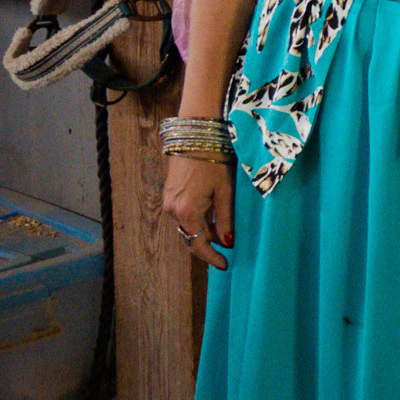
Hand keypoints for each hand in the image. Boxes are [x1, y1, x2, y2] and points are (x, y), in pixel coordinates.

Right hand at [161, 155, 234, 270]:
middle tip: (230, 246)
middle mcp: (172, 210)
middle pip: (192, 235)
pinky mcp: (170, 193)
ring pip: (188, 224)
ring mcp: (169, 201)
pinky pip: (184, 214)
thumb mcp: (224, 191)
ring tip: (225, 230)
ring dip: (205, 229)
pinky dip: (198, 218)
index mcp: (186, 211)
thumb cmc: (213, 160)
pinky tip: (213, 215)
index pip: (197, 244)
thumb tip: (228, 242)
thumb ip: (225, 218)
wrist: (194, 135)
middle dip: (210, 243)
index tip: (224, 265)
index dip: (211, 257)